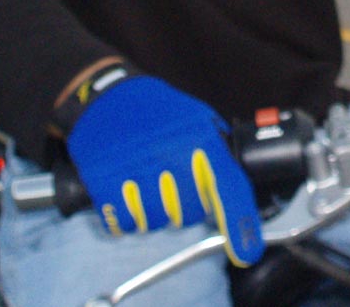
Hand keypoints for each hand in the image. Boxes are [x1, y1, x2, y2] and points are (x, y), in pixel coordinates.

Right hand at [65, 75, 264, 265]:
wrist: (108, 97)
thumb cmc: (158, 111)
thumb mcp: (198, 118)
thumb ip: (217, 150)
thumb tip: (234, 189)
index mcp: (200, 139)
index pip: (227, 188)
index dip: (239, 223)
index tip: (246, 252)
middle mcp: (170, 156)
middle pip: (188, 215)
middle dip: (184, 208)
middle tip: (174, 185)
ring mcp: (134, 171)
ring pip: (154, 222)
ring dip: (154, 212)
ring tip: (148, 185)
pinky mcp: (103, 182)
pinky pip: (123, 222)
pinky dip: (126, 216)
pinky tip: (127, 194)